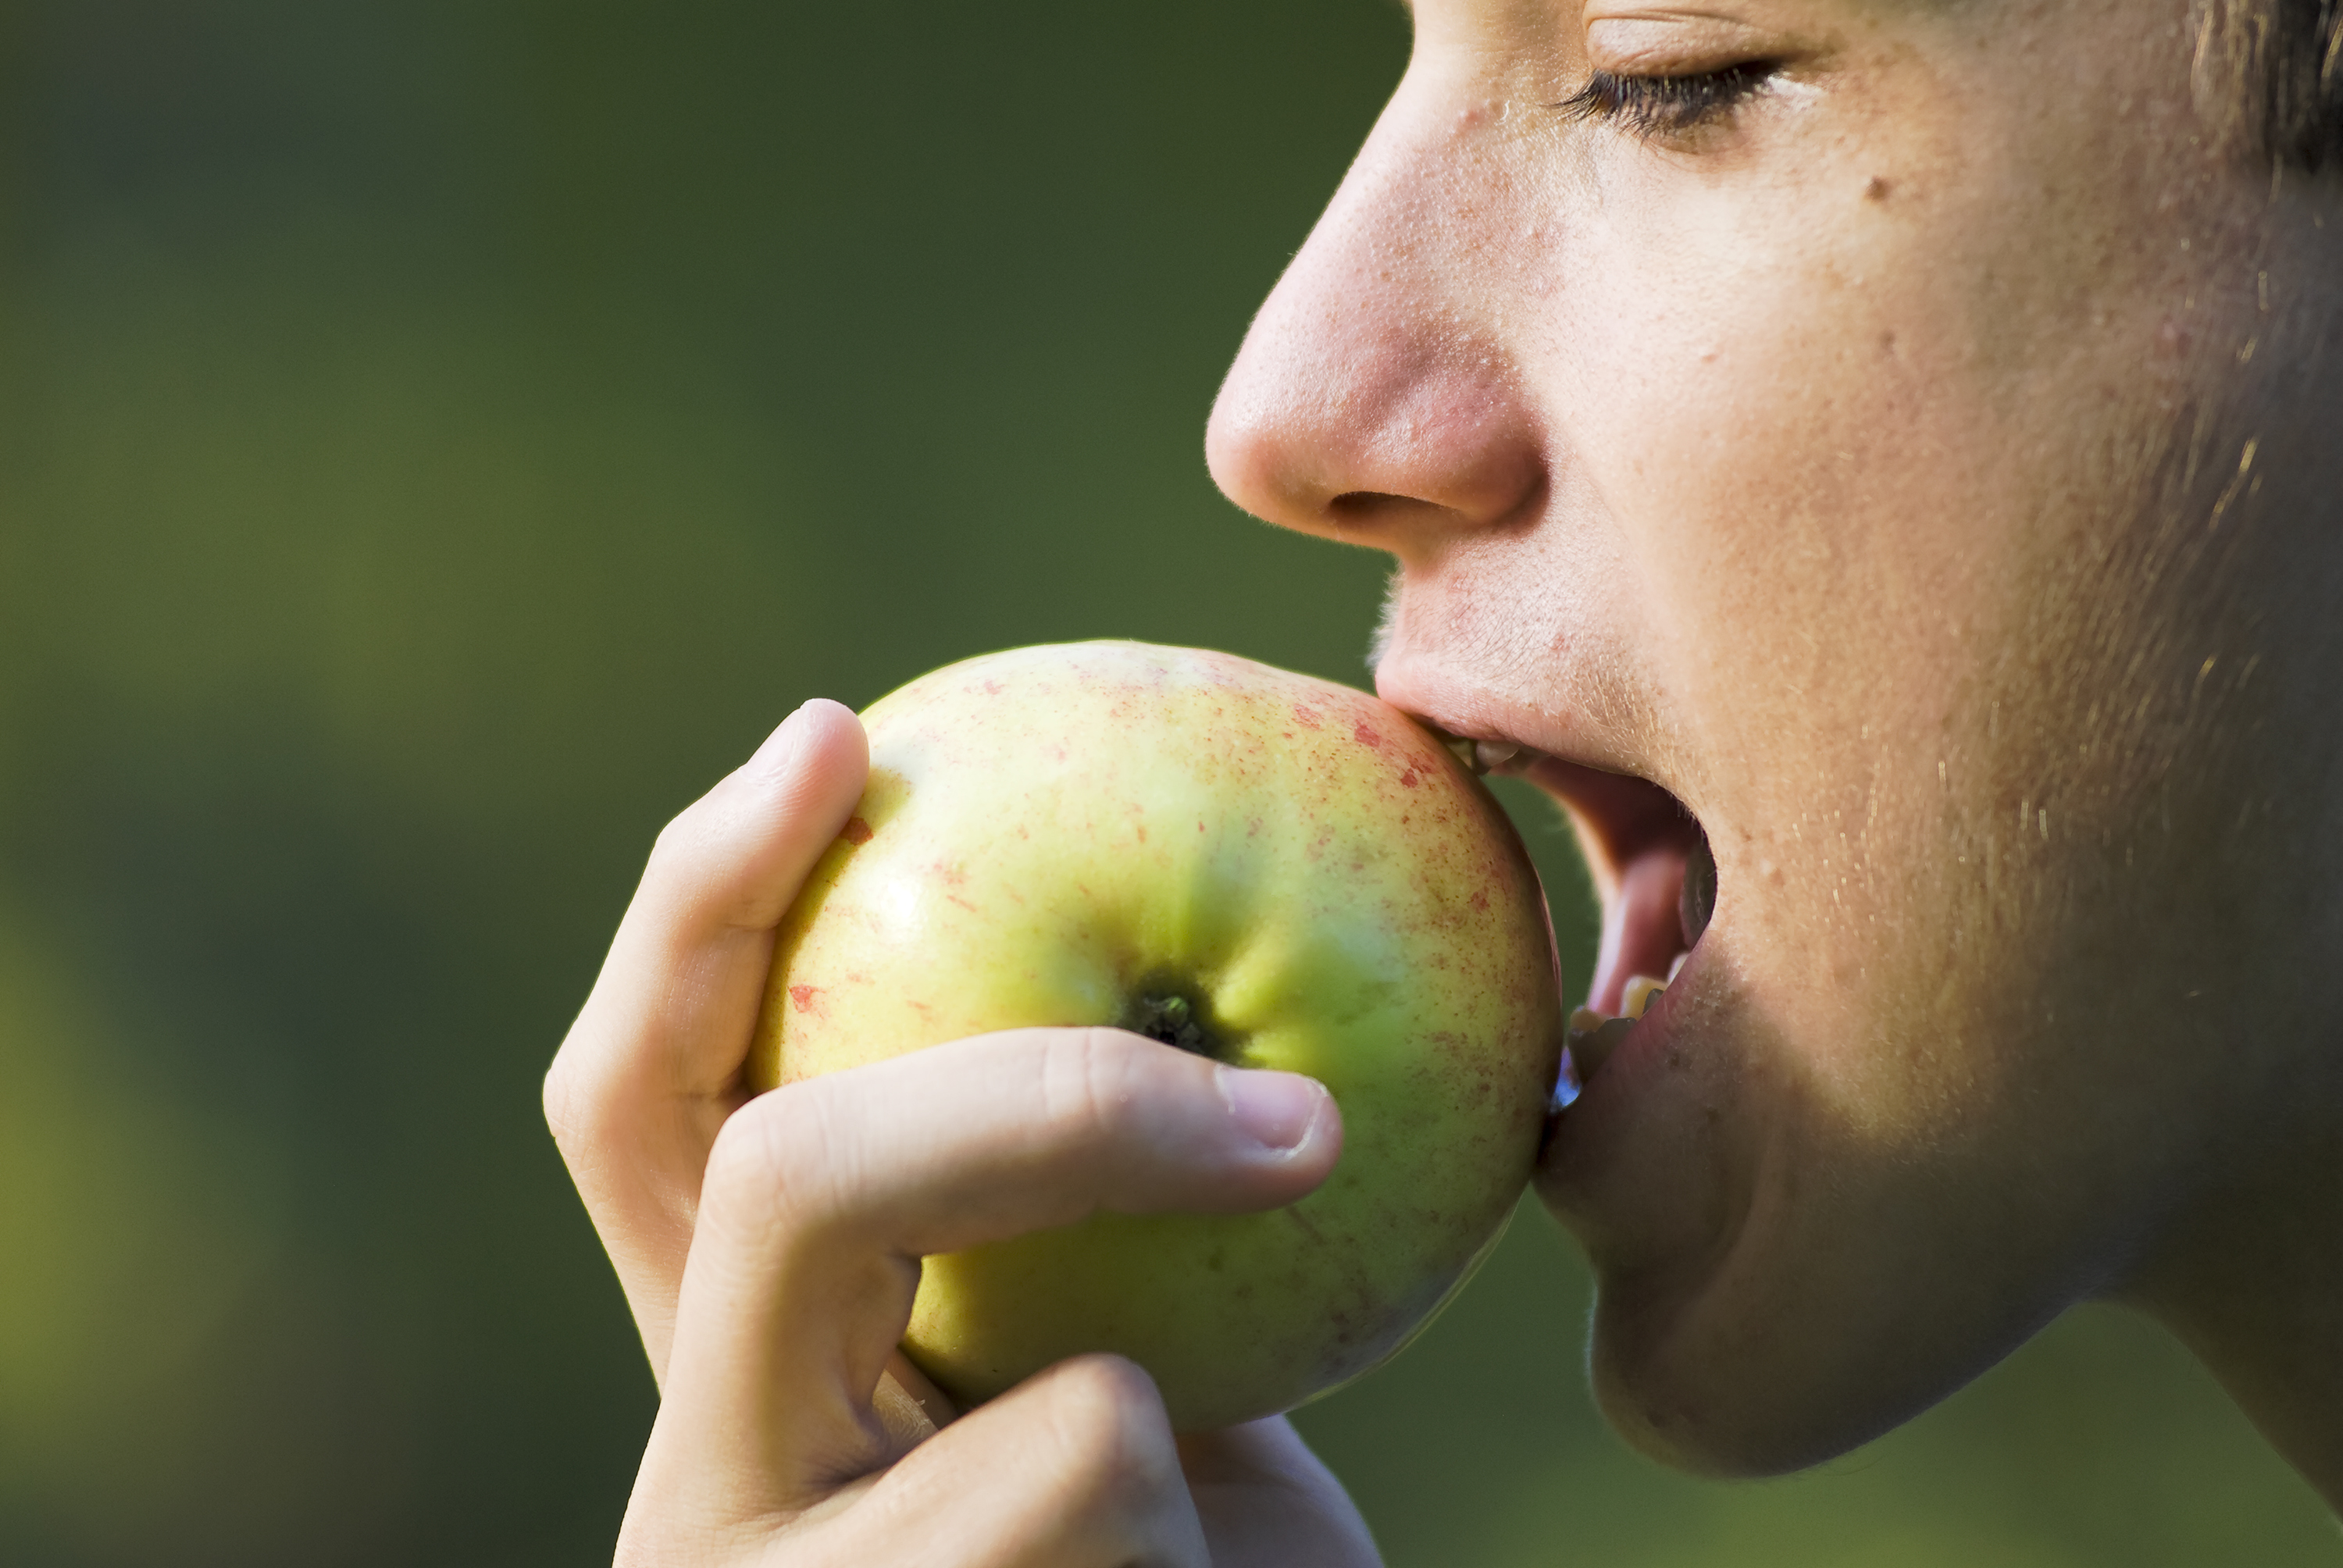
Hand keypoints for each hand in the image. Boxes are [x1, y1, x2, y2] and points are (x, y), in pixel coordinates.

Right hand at [545, 701, 1383, 1564]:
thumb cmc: (1185, 1551)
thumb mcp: (1144, 1351)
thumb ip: (1091, 1201)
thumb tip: (1239, 944)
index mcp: (735, 1351)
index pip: (638, 1098)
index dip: (703, 901)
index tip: (841, 733)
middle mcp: (705, 1470)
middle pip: (778, 1183)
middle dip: (1045, 1107)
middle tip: (1276, 1109)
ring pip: (1056, 1427)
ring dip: (1208, 1443)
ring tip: (1222, 1529)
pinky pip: (1128, 1512)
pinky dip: (1229, 1541)